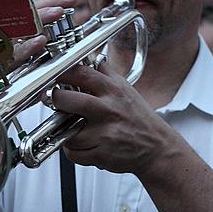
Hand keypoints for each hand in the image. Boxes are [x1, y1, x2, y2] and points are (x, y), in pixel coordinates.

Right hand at [8, 0, 82, 70]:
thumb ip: (55, 38)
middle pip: (28, 11)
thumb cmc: (23, 76)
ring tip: (59, 12)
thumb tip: (76, 19)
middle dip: (52, 2)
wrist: (0, 101)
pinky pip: (13, 54)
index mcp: (19, 28)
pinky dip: (27, 47)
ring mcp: (2, 48)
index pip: (37, 6)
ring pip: (20, 27)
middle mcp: (9, 33)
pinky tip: (41, 41)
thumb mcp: (42, 55)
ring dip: (41, 18)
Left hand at [51, 61, 174, 175]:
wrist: (158, 148)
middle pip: (66, 100)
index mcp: (113, 90)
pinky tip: (84, 145)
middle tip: (58, 102)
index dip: (61, 73)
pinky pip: (73, 153)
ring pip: (66, 130)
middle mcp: (108, 109)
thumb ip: (107, 74)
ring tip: (75, 128)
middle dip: (56, 100)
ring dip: (65, 131)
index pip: (81, 73)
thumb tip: (90, 57)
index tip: (54, 75)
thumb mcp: (126, 90)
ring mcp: (104, 133)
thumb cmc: (140, 119)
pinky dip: (73, 151)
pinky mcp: (102, 154)